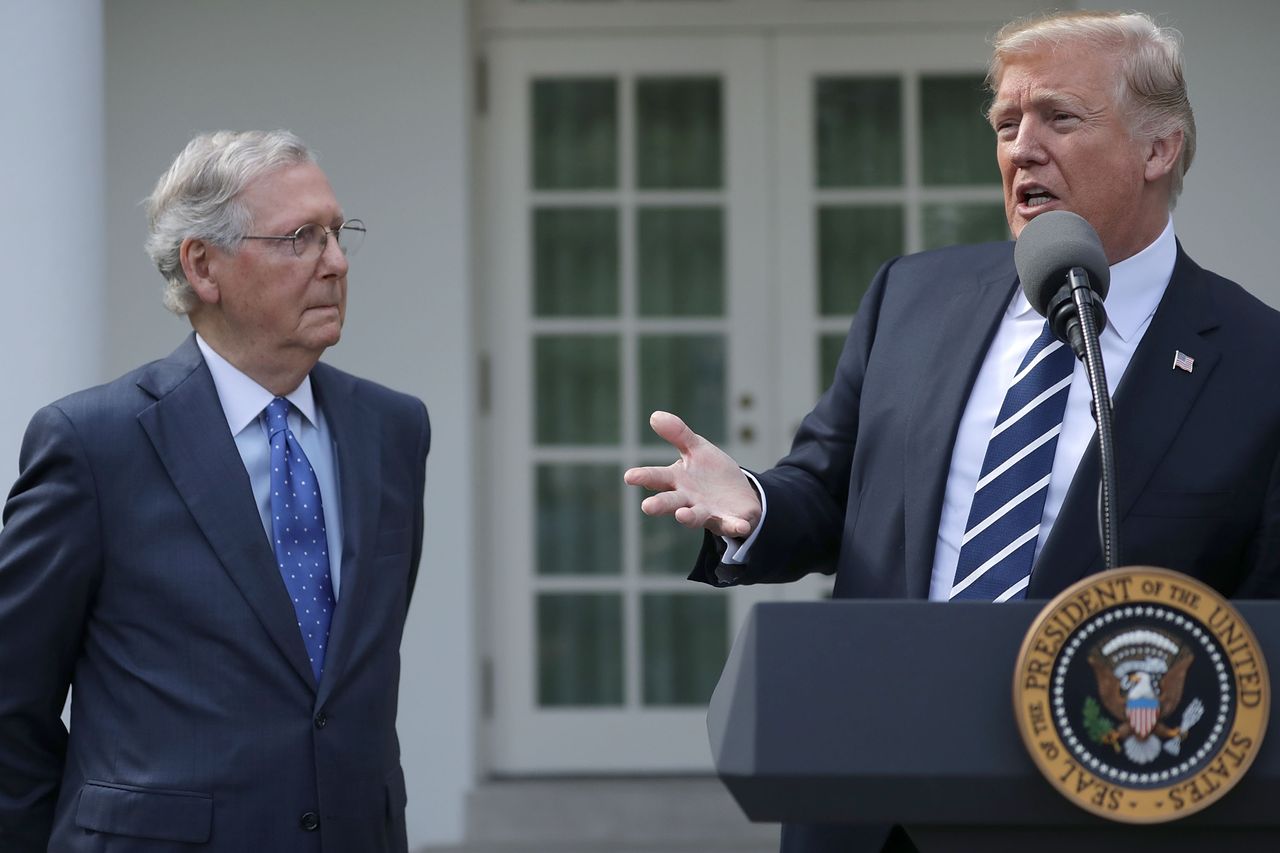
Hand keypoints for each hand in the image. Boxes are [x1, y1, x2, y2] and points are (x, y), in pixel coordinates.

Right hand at [623, 411, 760, 538]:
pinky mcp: (729, 522)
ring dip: (689, 517)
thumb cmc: (710, 473)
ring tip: (682, 515)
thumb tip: (654, 416)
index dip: (644, 477)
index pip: (657, 478)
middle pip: (671, 502)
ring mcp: (708, 512)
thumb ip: (678, 434)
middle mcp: (688, 500)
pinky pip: (733, 525)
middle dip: (660, 504)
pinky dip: (736, 526)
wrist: (738, 496)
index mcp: (678, 480)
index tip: (630, 476)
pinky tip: (741, 527)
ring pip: (695, 517)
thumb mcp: (697, 449)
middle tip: (647, 506)